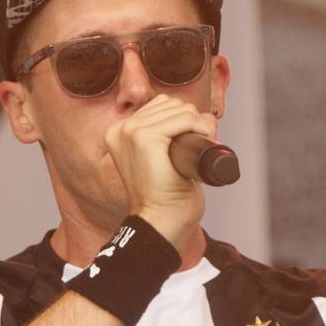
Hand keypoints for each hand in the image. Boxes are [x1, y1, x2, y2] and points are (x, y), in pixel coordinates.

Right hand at [104, 94, 216, 251]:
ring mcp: (131, 132)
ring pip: (179, 109)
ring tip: (198, 148)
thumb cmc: (167, 197)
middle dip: (191, 120)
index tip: (190, 144)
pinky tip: (202, 141)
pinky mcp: (145, 138)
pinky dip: (199, 127)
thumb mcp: (167, 159)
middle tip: (197, 148)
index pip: (160, 106)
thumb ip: (177, 135)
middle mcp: (121, 129)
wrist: (161, 222)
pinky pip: (183, 119)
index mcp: (120, 133)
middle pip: (170, 104)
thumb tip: (205, 114)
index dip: (182, 119)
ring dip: (197, 124)